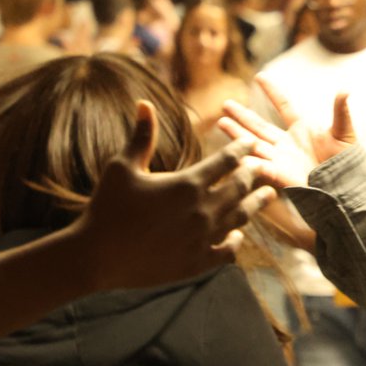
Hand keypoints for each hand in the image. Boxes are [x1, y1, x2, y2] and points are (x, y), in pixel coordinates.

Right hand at [76, 100, 276, 289]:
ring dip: (256, 204)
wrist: (96, 257)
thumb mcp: (122, 167)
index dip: (241, 149)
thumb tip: (144, 103)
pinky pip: (228, 250)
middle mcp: (202, 210)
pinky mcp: (198, 262)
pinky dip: (236, 240)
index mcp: (187, 184)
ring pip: (241, 217)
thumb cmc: (106, 207)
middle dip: (254, 175)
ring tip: (269, 195)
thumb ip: (141, 136)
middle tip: (264, 167)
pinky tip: (238, 234)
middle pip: (240, 187)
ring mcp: (203, 238)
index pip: (226, 161)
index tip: (250, 143)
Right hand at [219, 76, 356, 188]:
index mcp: (303, 130)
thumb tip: (345, 89)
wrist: (348, 188)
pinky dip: (248, 161)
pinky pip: (261, 167)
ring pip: (254, 144)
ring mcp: (282, 160)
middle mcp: (288, 144)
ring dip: (237, 134)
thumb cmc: (348, 162)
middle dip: (242, 116)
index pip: (284, 106)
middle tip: (225, 104)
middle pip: (260, 126)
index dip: (272, 92)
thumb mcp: (344, 134)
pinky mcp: (280, 176)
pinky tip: (234, 153)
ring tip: (221, 122)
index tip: (259, 77)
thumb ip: (341, 113)